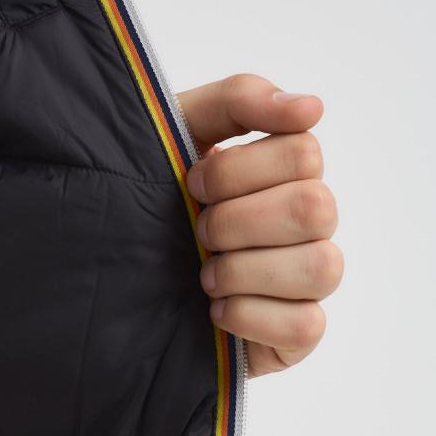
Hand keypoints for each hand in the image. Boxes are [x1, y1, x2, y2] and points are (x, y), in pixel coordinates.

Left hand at [174, 74, 342, 376]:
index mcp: (289, 173)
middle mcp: (310, 225)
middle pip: (315, 207)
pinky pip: (305, 326)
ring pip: (321, 267)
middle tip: (198, 231)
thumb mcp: (180, 133)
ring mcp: (309, 282)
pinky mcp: (297, 334)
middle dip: (238, 220)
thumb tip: (312, 107)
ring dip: (247, 270)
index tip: (193, 184)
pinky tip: (215, 312)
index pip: (303, 152)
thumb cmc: (154, 198)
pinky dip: (251, 317)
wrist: (114, 276)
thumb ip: (239, 100)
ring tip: (205, 276)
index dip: (238, 170)